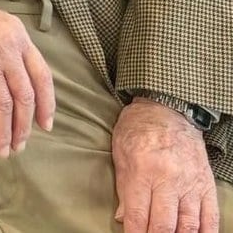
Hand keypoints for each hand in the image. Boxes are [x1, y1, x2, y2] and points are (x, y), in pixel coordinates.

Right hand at [0, 0, 54, 156]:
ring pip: (2, 104)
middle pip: (23, 96)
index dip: (47, 105)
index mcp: (20, 39)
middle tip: (20, 145)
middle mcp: (7, 51)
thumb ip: (16, 51)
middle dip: (23, 126)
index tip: (45, 125)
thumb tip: (24, 84)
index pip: (43, 77)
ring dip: (3, 131)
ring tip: (3, 148)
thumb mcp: (2, 26)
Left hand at [113, 97, 219, 232]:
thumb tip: (124, 219)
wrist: (167, 110)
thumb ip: (123, 190)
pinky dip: (204, 232)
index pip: (138, 216)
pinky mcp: (206, 184)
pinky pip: (210, 216)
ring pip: (187, 224)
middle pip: (164, 225)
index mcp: (142, 172)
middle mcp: (168, 180)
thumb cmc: (136, 131)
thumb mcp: (120, 156)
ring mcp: (190, 183)